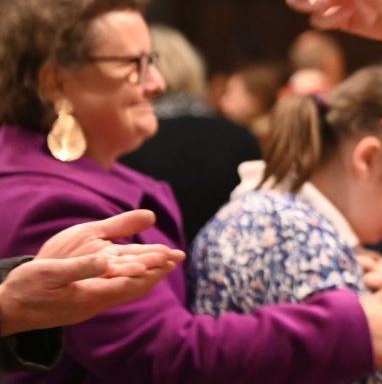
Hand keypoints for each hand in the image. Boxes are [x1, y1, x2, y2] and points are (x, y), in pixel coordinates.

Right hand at [0, 210, 184, 334]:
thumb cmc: (26, 288)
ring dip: (146, 276)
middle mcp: (95, 303)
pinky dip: (130, 280)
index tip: (170, 258)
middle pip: (134, 287)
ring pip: (126, 290)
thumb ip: (81, 267)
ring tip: (164, 264)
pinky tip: (134, 274)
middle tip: (178, 258)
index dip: (151, 270)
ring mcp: (90, 305)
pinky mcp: (83, 303)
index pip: (131, 282)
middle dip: (157, 272)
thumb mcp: (50, 272)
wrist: (6, 309)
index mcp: (90, 294)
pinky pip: (115, 291)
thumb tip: (109, 260)